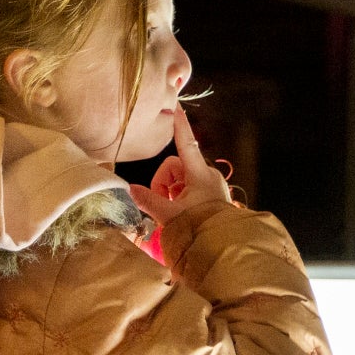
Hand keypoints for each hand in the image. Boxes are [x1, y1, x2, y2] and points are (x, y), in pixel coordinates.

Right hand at [128, 109, 234, 225]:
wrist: (224, 249)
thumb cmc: (200, 229)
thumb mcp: (169, 215)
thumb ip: (148, 200)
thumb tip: (130, 189)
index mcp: (200, 173)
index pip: (185, 142)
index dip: (179, 124)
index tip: (174, 106)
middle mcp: (207, 175)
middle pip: (174, 167)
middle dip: (163, 184)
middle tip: (159, 205)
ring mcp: (210, 186)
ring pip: (179, 180)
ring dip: (169, 193)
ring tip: (169, 213)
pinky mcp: (211, 197)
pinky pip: (188, 190)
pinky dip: (178, 199)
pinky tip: (177, 215)